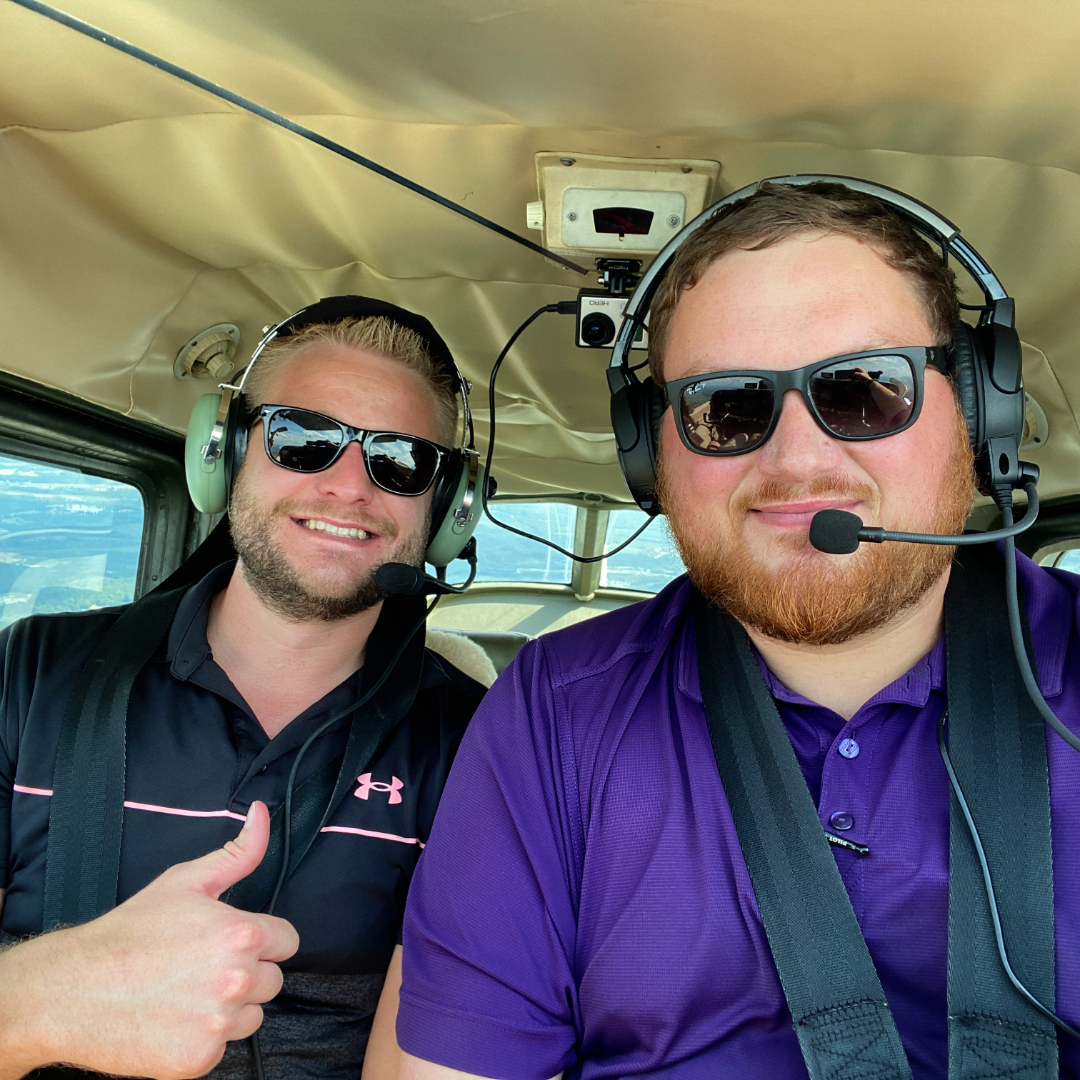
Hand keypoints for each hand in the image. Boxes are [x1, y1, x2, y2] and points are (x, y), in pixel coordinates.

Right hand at [0, 801, 298, 1079]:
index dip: (260, 940)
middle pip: (272, 980)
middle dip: (246, 973)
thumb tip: (262, 814)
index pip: (286, 942)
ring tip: (185, 993)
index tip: (230, 943)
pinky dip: (203, 1038)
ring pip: (253, 1016)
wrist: (71, 990)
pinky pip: (223, 1047)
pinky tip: (172, 1020)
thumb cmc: (129, 933)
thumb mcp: (185, 881)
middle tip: (200, 967)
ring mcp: (218, 1024)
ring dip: (230, 1008)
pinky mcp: (198, 1059)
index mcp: (241, 935)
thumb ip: (238, 853)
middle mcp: (236, 980)